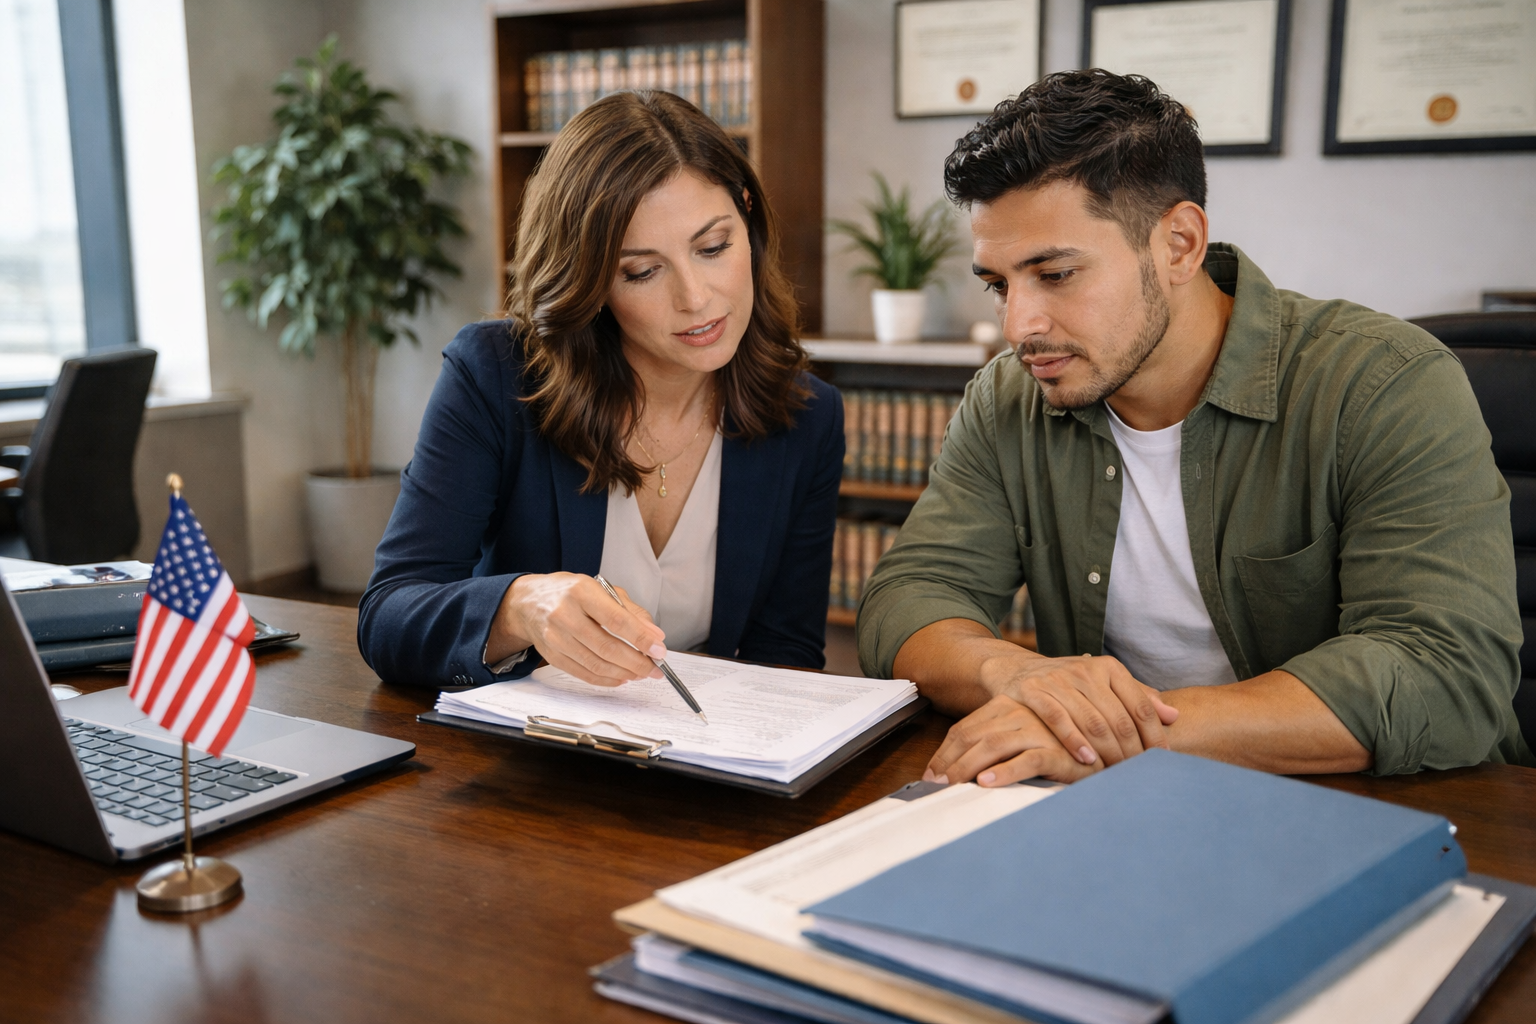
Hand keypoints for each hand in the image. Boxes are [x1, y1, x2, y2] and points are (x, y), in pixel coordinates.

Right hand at [491, 573, 665, 686]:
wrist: (528, 602)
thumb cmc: (569, 593)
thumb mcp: (601, 589)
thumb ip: (630, 610)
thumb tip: (654, 635)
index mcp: (581, 592)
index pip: (616, 619)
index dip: (640, 638)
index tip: (659, 649)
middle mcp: (565, 614)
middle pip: (606, 647)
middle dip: (636, 662)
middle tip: (655, 669)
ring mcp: (555, 637)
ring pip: (595, 664)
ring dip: (624, 673)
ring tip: (641, 673)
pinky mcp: (552, 655)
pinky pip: (583, 673)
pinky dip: (606, 679)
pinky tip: (621, 677)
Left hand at [923, 695, 1098, 785]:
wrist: (1101, 745)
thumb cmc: (1055, 744)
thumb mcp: (1019, 738)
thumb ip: (992, 745)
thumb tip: (953, 770)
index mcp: (1005, 707)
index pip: (964, 729)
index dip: (943, 753)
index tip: (931, 774)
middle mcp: (1018, 713)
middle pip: (972, 737)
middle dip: (949, 762)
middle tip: (934, 786)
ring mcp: (1037, 730)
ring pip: (993, 746)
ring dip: (968, 767)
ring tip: (952, 786)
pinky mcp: (1055, 750)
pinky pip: (1025, 760)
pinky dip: (1004, 772)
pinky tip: (988, 782)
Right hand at [978, 651, 1178, 766]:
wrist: (1016, 670)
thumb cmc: (1068, 683)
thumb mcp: (1103, 684)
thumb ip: (1138, 697)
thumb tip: (1173, 716)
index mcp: (1109, 668)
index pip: (1141, 707)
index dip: (1154, 736)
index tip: (1161, 759)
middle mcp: (1086, 670)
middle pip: (1119, 719)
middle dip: (1131, 751)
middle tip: (1137, 774)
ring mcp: (1058, 680)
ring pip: (1093, 722)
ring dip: (1107, 752)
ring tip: (1115, 772)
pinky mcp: (1033, 690)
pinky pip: (1058, 719)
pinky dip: (1074, 741)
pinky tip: (1087, 760)